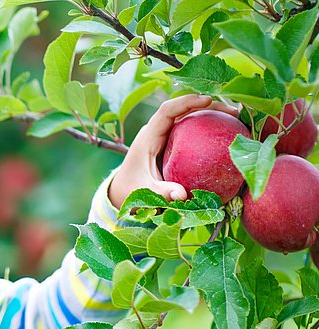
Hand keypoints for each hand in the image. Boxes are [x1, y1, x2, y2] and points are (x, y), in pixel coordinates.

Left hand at [109, 94, 239, 208]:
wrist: (123, 191)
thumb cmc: (130, 190)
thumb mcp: (142, 193)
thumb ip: (160, 193)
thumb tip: (181, 195)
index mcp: (148, 137)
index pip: (167, 111)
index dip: (186, 102)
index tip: (207, 100)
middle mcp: (158, 132)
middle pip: (184, 109)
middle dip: (208, 105)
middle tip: (234, 111)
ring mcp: (167, 137)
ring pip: (191, 117)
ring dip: (213, 114)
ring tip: (238, 118)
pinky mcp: (175, 144)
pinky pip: (194, 131)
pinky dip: (211, 130)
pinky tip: (231, 135)